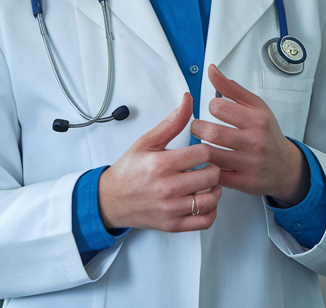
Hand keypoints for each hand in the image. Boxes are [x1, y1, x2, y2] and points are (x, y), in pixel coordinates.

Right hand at [97, 93, 221, 231]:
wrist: (110, 200)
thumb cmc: (129, 170)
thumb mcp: (147, 141)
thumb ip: (172, 122)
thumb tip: (188, 100)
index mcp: (161, 164)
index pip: (203, 153)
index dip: (206, 150)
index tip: (199, 152)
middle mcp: (167, 188)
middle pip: (211, 175)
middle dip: (212, 168)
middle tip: (205, 167)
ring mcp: (171, 209)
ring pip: (212, 199)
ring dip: (215, 189)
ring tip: (206, 183)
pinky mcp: (173, 225)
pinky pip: (205, 221)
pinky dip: (211, 211)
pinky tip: (204, 201)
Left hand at [190, 64, 308, 204]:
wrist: (285, 166)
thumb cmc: (267, 133)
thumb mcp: (255, 107)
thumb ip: (231, 88)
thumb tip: (211, 69)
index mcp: (258, 119)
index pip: (219, 107)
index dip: (211, 107)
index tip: (212, 110)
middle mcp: (255, 141)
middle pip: (211, 132)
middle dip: (198, 128)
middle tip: (198, 127)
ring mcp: (250, 163)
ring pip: (211, 154)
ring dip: (200, 148)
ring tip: (202, 143)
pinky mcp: (244, 182)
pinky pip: (216, 175)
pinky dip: (208, 168)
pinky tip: (209, 162)